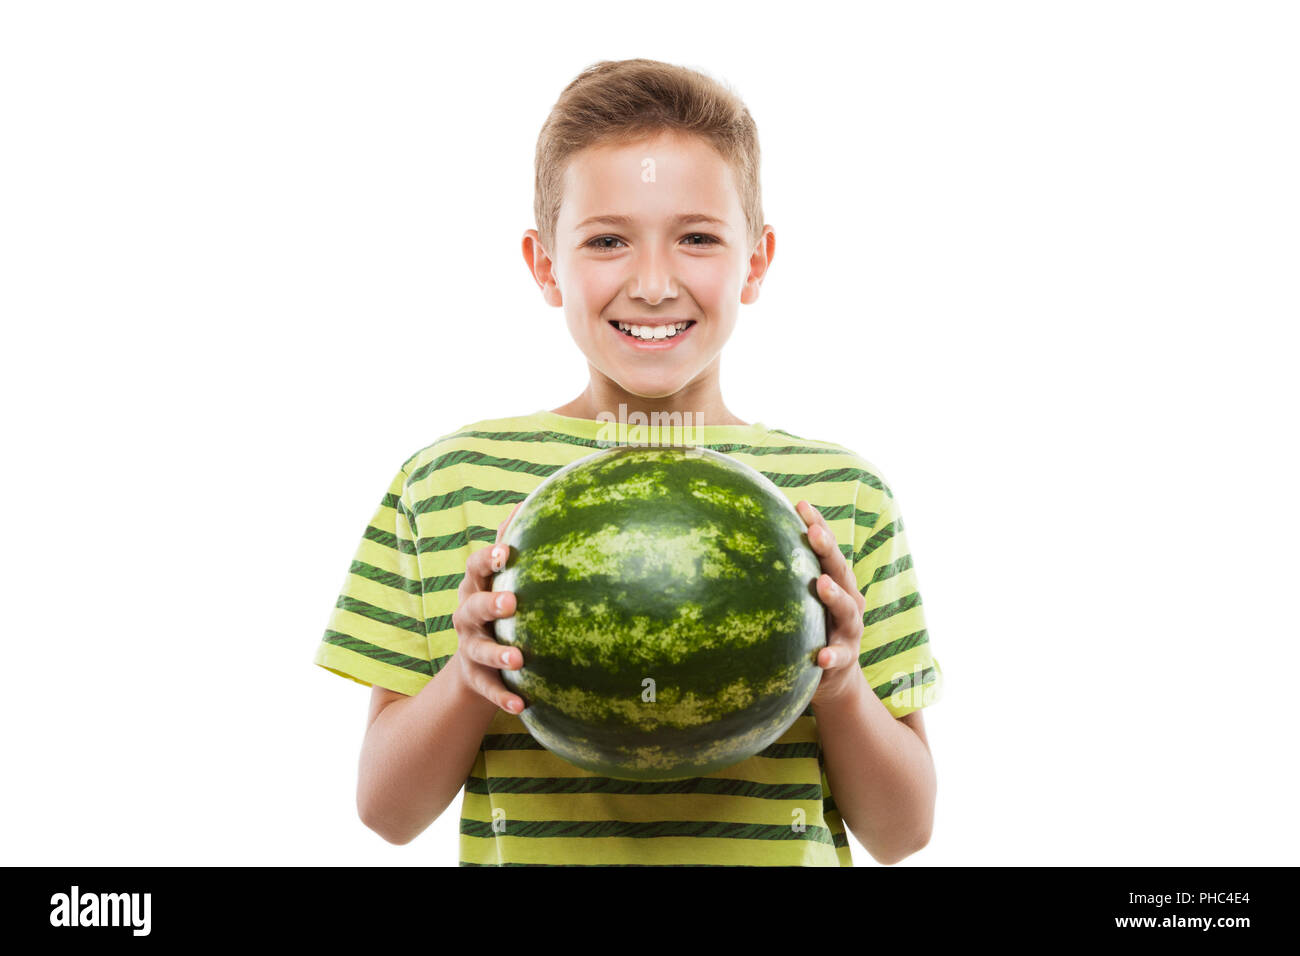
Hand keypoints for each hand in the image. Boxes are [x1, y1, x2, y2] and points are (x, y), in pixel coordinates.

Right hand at [450, 502, 523, 713]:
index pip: (475, 568)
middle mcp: (466, 616)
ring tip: (519, 657)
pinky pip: (488, 688)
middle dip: (490, 604)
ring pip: (478, 650)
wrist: (476, 659)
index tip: (505, 553)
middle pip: (472, 607)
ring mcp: (469, 648)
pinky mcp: (476, 678)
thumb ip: (507, 543)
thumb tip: (525, 502)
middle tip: (513, 603)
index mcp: (474, 587)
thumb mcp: (498, 577)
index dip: (487, 560)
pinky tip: (521, 704)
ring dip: (497, 652)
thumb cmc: (497, 605)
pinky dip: (503, 696)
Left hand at [796, 500, 867, 706]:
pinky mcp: (846, 659)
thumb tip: (740, 540)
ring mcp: (849, 630)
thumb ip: (784, 575)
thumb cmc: (811, 628)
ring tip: (823, 584)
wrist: (835, 678)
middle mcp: (848, 601)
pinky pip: (840, 657)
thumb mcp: (801, 600)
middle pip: (840, 570)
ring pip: (847, 609)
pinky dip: (832, 655)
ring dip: (835, 596)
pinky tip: (821, 656)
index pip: (827, 549)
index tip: (801, 504)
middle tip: (813, 532)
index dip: (818, 525)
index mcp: (836, 582)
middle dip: (828, 549)